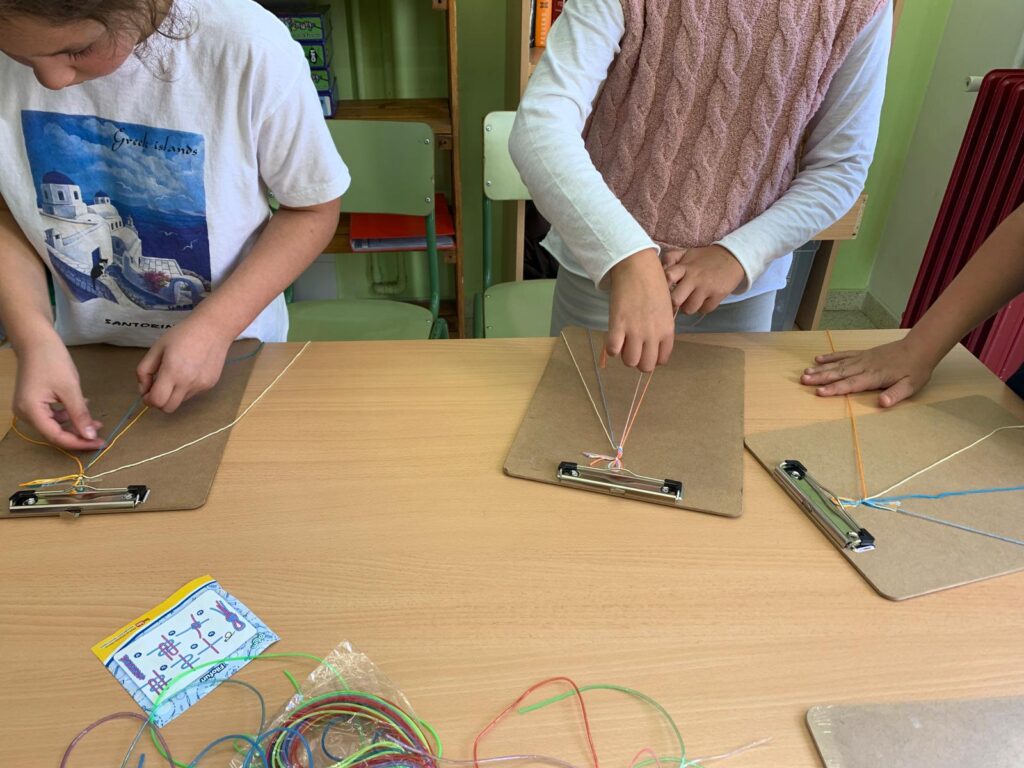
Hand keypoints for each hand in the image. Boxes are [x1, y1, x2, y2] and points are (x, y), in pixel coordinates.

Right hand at [13, 338, 103, 450]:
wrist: (36, 340)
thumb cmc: (52, 360)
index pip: (56, 437)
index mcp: (31, 411)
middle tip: (101, 435)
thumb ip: (80, 414)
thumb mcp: (70, 389)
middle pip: (54, 433)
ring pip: (54, 425)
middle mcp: (25, 413)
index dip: (79, 443)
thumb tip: (90, 436)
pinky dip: (68, 415)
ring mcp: (27, 408)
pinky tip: (82, 408)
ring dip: (75, 425)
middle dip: (79, 435)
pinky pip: (52, 415)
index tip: (99, 443)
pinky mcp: (33, 402)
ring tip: (96, 422)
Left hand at [137, 317, 233, 412]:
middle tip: (158, 389)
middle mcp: (188, 383)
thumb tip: (144, 389)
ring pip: (180, 401)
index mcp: (173, 372)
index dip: (148, 400)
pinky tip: (190, 371)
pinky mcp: (210, 385)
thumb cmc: (183, 335)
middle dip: (159, 402)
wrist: (213, 329)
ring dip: (173, 394)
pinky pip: (192, 393)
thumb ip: (144, 370)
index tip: (147, 392)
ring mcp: (201, 386)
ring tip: (177, 375)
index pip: (157, 401)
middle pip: (168, 408)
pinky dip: (186, 388)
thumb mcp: (157, 348)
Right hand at [606, 248, 674, 371]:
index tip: (646, 350)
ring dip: (624, 356)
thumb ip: (661, 326)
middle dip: (638, 361)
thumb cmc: (653, 282)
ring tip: (623, 343)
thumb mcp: (665, 307)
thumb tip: (652, 339)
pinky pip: (613, 349)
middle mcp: (653, 334)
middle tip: (633, 349)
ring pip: (630, 362)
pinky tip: (613, 338)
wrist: (637, 266)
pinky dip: (611, 348)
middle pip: (646, 366)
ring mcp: (635, 330)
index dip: (653, 358)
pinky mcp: (618, 324)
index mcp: (667, 330)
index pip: (662, 359)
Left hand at [663, 245, 745, 315]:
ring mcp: (707, 287)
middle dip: (673, 303)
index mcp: (685, 267)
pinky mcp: (719, 295)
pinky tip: (704, 299)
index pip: (668, 276)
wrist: (732, 257)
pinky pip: (704, 310)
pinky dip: (703, 307)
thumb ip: (670, 259)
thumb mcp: (686, 253)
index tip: (662, 291)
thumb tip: (658, 271)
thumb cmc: (704, 258)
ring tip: (691, 300)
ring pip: (689, 309)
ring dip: (688, 307)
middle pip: (676, 299)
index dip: (662, 286)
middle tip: (675, 302)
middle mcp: (694, 277)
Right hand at [800, 338, 938, 406]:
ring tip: (805, 373)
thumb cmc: (915, 370)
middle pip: (839, 373)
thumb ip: (895, 395)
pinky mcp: (863, 354)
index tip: (820, 392)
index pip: (851, 384)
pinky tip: (819, 359)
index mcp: (874, 376)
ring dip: (821, 369)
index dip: (835, 389)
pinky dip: (831, 356)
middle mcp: (864, 366)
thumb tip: (882, 403)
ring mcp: (862, 358)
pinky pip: (844, 354)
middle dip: (820, 378)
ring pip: (838, 364)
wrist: (919, 347)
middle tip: (804, 381)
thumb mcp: (910, 386)